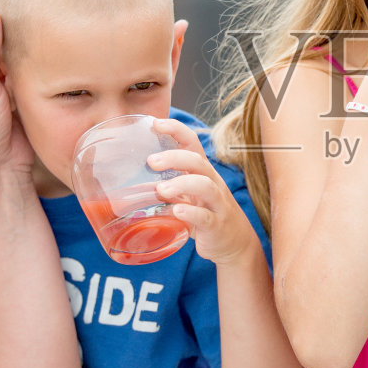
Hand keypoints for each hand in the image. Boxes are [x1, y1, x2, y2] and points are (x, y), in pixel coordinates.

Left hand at [149, 119, 262, 267]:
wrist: (235, 244)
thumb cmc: (205, 215)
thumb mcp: (189, 196)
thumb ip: (168, 185)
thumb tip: (132, 179)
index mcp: (202, 173)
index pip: (192, 144)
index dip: (176, 130)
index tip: (156, 123)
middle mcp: (212, 184)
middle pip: (198, 161)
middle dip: (175, 157)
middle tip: (151, 161)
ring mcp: (217, 205)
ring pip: (205, 186)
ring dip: (182, 184)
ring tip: (161, 189)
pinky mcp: (216, 226)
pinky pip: (206, 217)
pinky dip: (191, 213)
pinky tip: (177, 211)